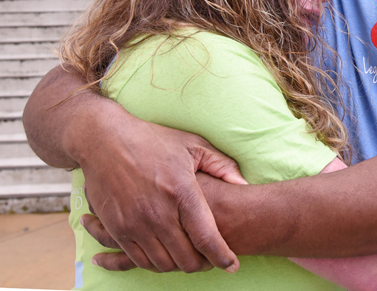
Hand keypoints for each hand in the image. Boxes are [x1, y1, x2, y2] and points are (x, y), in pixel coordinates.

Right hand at [79, 113, 245, 272]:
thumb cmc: (153, 140)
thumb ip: (221, 165)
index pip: (206, 237)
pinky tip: (166, 253)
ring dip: (179, 265)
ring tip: (190, 257)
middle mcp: (158, 212)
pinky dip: (156, 262)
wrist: (105, 140)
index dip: (223, 256)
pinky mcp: (117, 228)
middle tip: (211, 259)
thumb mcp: (192, 145)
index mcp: (181, 190)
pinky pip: (139, 260)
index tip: (232, 265)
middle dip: (203, 264)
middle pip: (186, 258)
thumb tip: (243, 184)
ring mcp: (135, 223)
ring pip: (163, 264)